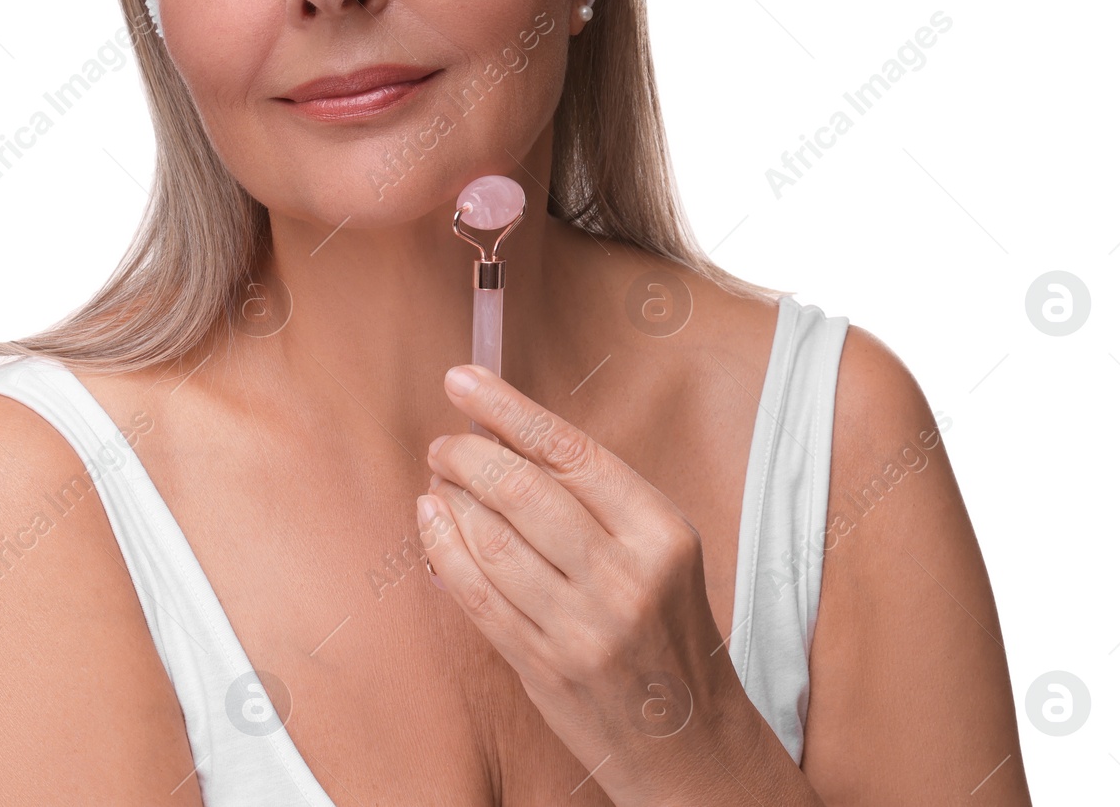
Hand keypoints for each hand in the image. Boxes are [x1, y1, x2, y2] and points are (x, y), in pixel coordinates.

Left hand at [417, 363, 752, 805]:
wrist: (689, 740)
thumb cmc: (667, 625)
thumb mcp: (659, 548)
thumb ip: (594, 496)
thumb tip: (508, 431)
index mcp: (660, 531)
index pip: (569, 450)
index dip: (506, 408)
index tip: (462, 380)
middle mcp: (624, 576)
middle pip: (521, 489)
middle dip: (467, 454)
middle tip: (445, 443)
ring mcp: (581, 627)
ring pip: (489, 538)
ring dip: (450, 497)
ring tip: (439, 479)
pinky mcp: (543, 666)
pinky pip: (475, 593)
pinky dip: (442, 547)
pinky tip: (431, 520)